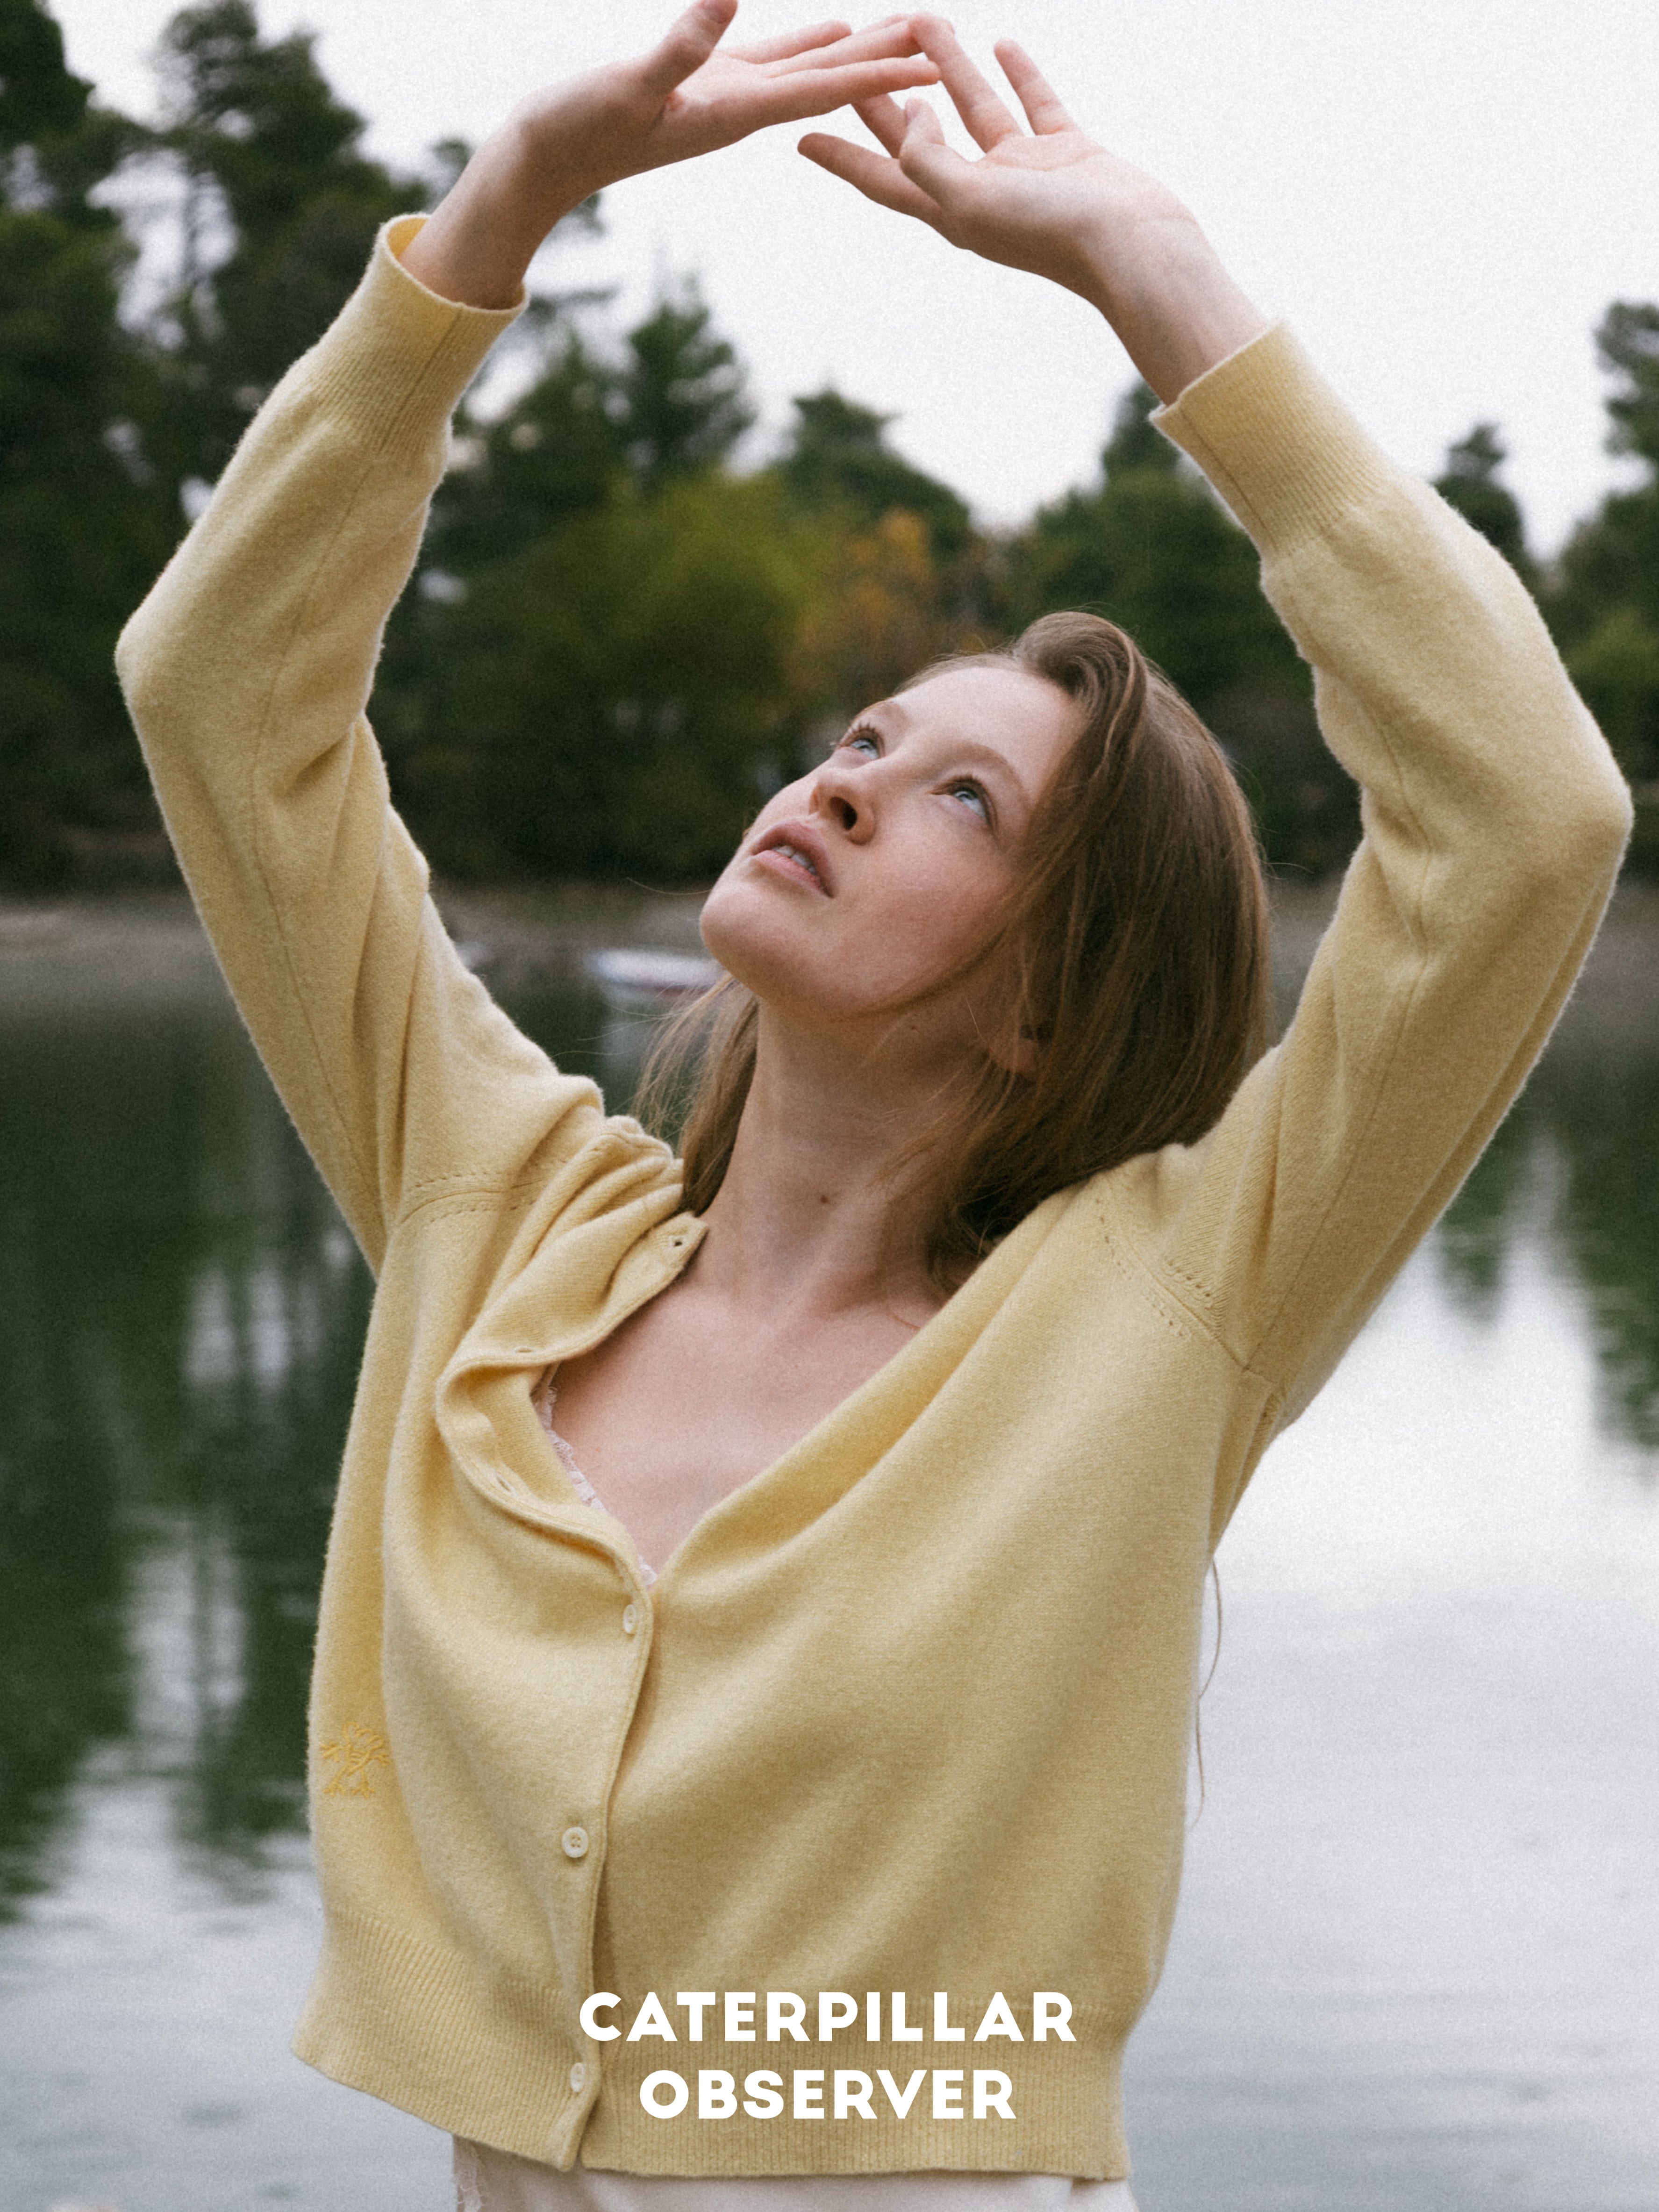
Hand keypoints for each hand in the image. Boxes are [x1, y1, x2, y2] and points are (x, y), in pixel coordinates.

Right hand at [402, 1, 938, 308]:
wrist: (541, 164)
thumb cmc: (575, 130)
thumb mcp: (629, 85)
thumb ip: (678, 46)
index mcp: (733, 112)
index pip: (823, 91)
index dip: (881, 76)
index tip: (935, 67)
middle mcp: (741, 109)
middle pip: (833, 80)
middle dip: (891, 62)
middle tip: (946, 36)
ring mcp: (725, 96)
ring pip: (811, 66)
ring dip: (862, 49)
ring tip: (911, 28)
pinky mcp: (704, 83)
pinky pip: (773, 57)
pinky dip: (810, 41)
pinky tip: (836, 27)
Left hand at [798, 16, 1267, 402]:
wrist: (1135, 250)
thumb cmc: (1052, 233)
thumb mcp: (971, 199)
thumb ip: (927, 159)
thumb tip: (906, 117)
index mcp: (951, 212)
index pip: (882, 179)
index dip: (840, 157)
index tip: (799, 138)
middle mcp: (982, 193)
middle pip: (918, 138)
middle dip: (883, 98)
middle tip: (850, 58)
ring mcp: (1025, 172)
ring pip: (974, 107)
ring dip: (947, 65)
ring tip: (922, 18)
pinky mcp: (1067, 153)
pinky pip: (1033, 104)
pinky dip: (1018, 74)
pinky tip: (1002, 44)